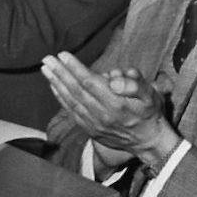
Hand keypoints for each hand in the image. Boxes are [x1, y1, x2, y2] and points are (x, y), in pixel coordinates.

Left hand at [41, 52, 179, 169]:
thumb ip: (134, 84)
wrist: (148, 141)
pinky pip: (72, 112)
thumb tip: (114, 78)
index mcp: (117, 104)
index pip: (90, 82)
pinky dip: (61, 98)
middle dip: (60, 73)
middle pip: (76, 90)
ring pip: (71, 101)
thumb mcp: (151, 95)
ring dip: (56, 83)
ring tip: (45, 68)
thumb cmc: (149, 112)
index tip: (63, 54)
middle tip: (47, 58)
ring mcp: (94, 124)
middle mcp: (102, 115)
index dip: (75, 68)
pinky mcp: (90, 130)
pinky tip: (54, 86)